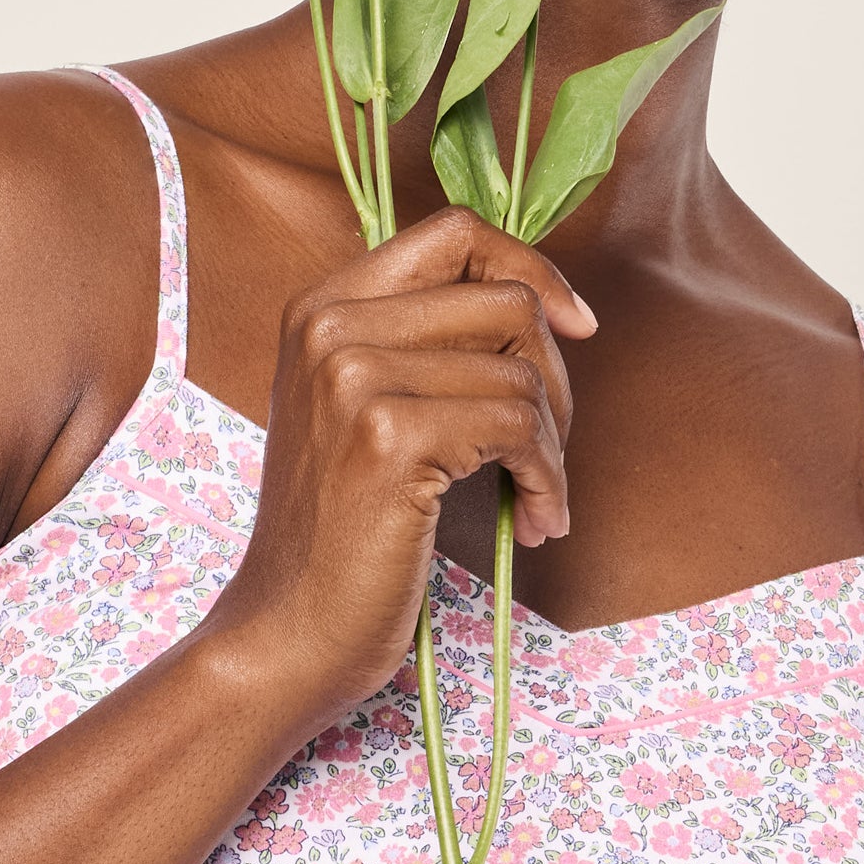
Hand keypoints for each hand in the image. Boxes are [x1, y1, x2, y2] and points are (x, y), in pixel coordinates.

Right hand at [202, 207, 594, 726]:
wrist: (288, 631)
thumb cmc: (343, 532)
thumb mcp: (363, 410)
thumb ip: (423, 345)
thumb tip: (550, 306)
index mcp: (322, 306)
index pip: (455, 233)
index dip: (531, 269)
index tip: (575, 326)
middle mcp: (330, 325)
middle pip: (506, 301)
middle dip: (555, 380)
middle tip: (547, 451)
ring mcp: (355, 376)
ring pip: (522, 371)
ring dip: (555, 446)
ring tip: (539, 498)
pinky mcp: (390, 436)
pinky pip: (520, 428)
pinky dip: (549, 480)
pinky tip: (538, 521)